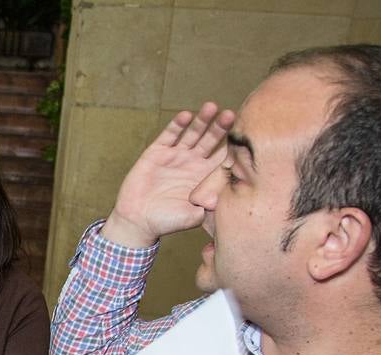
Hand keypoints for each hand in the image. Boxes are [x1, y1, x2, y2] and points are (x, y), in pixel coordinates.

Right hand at [104, 103, 235, 248]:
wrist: (138, 220)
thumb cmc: (167, 221)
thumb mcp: (193, 216)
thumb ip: (209, 207)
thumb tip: (226, 199)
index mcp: (204, 176)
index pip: (222, 155)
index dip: (231, 145)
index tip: (242, 135)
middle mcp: (192, 162)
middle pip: (210, 140)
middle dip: (220, 128)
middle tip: (230, 115)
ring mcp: (175, 155)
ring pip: (192, 133)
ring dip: (202, 121)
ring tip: (211, 107)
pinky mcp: (157, 152)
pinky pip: (169, 135)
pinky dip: (177, 125)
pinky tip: (186, 115)